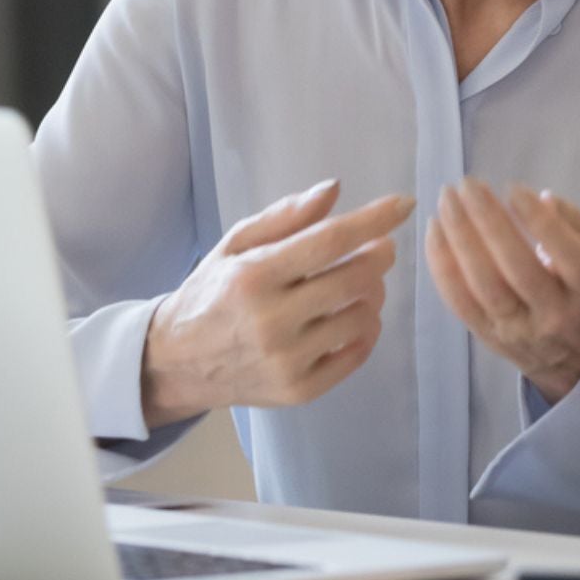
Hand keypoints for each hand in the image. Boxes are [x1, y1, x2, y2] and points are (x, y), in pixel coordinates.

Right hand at [141, 179, 412, 426]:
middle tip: (381, 248)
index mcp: (254, 276)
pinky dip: (367, 330)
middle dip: (380, 255)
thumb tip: (334, 189)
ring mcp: (286, 360)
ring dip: (374, 293)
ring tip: (360, 284)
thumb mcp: (235, 245)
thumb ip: (285, 216)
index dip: (373, 220)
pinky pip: (357, 354)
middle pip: (355, 278)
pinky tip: (355, 316)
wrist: (176, 363)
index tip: (404, 204)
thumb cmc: (212, 292)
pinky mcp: (298, 391)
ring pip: (363, 316)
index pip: (329, 241)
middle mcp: (271, 320)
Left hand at [425, 178, 579, 402]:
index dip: (536, 220)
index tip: (512, 188)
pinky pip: (459, 302)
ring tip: (447, 201)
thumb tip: (541, 198)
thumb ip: (574, 226)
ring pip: (482, 284)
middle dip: (488, 221)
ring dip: (459, 238)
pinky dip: (442, 265)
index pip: (564, 253)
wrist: (579, 365)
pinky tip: (435, 232)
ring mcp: (518, 330)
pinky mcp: (488, 338)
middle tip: (468, 185)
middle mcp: (553, 314)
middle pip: (516, 267)